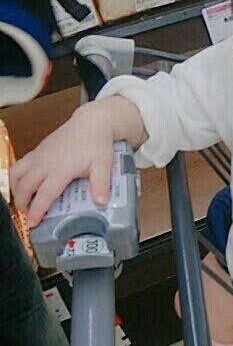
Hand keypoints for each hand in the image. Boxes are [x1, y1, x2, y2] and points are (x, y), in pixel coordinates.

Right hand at [11, 96, 143, 227]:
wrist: (91, 122)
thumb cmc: (97, 143)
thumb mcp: (103, 165)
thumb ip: (102, 184)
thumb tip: (101, 202)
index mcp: (61, 169)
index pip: (44, 195)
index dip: (37, 211)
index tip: (33, 223)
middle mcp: (45, 163)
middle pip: (24, 187)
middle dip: (23, 204)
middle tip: (29, 216)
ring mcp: (39, 155)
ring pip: (16, 175)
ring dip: (16, 190)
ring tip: (23, 202)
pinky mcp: (37, 150)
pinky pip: (19, 165)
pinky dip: (17, 177)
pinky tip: (25, 185)